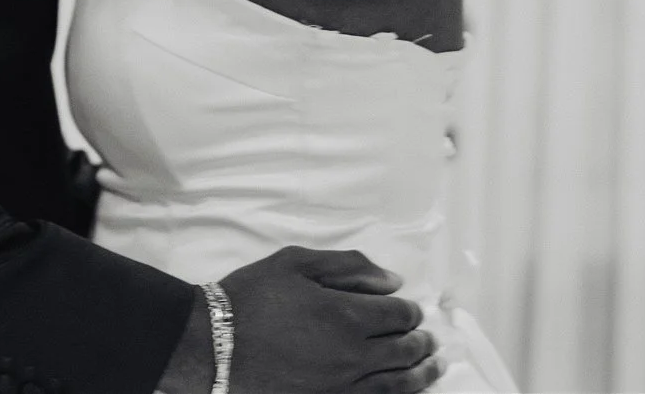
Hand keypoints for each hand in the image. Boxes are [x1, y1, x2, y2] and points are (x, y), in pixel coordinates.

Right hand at [157, 248, 442, 393]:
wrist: (212, 347)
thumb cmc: (251, 299)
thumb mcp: (293, 264)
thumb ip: (346, 266)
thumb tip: (392, 280)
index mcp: (348, 314)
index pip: (398, 314)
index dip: (410, 311)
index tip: (412, 310)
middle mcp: (355, 355)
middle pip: (404, 350)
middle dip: (421, 342)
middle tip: (428, 340)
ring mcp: (344, 387)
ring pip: (398, 384)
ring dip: (421, 374)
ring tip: (432, 368)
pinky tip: (402, 391)